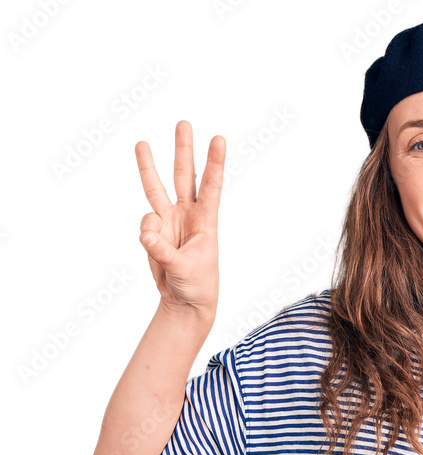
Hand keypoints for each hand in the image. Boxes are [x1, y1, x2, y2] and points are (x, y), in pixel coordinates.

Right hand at [135, 120, 224, 321]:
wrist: (184, 301)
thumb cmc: (197, 284)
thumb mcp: (185, 270)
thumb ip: (164, 251)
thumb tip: (146, 233)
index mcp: (206, 221)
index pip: (210, 187)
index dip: (214, 164)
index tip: (219, 139)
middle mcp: (188, 214)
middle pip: (183, 176)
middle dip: (183, 150)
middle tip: (184, 123)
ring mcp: (170, 220)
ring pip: (157, 187)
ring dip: (148, 165)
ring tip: (141, 143)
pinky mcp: (155, 230)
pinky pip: (146, 225)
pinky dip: (147, 237)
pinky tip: (156, 250)